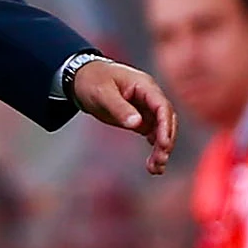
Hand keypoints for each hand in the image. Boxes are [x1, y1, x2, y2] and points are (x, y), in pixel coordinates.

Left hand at [70, 60, 176, 175]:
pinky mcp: (140, 118)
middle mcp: (149, 97)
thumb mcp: (102, 93)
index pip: (162, 107)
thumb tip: (137, 124)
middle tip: (159, 162)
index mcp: (144, 86)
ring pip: (161, 130)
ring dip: (161, 148)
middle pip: (166, 121)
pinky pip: (152, 134)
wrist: (81, 78)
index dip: (166, 126)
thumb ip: (119, 108)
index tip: (164, 145)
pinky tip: (152, 163)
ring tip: (155, 169)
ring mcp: (146, 108)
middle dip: (166, 142)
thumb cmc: (92, 80)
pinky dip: (154, 148)